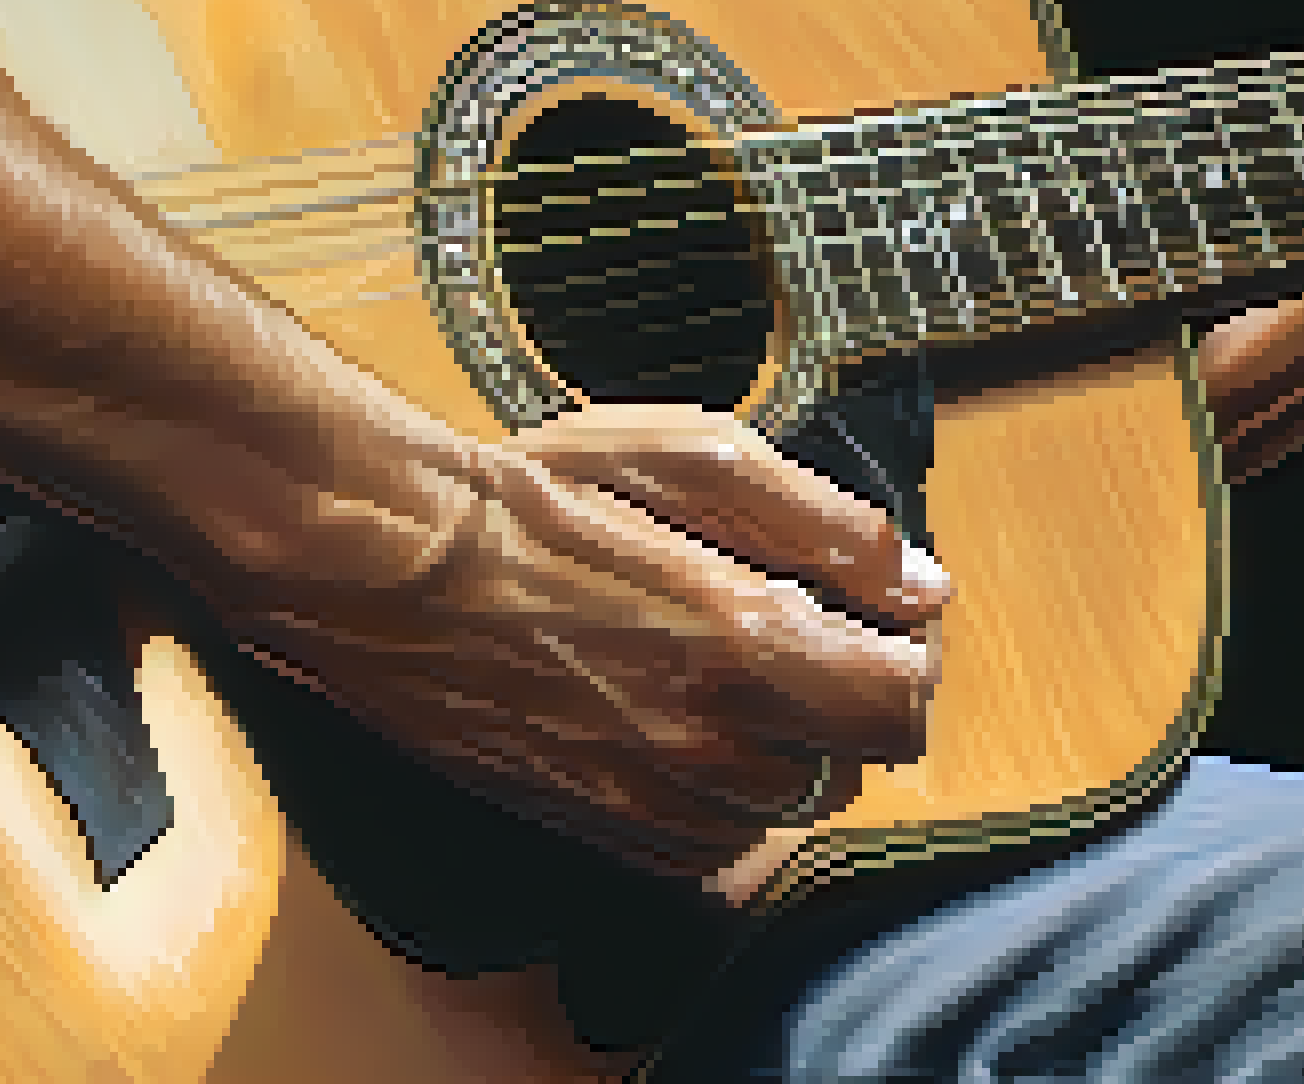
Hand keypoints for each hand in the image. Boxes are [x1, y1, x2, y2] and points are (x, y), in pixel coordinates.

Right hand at [220, 403, 948, 877]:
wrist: (384, 566)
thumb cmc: (528, 497)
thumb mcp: (687, 456)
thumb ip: (823, 522)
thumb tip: (919, 584)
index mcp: (744, 643)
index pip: (903, 707)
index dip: (909, 663)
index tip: (881, 625)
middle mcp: (705, 740)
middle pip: (847, 768)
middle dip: (843, 706)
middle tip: (802, 641)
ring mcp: (645, 795)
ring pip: (774, 811)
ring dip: (779, 754)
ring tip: (731, 681)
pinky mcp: (591, 823)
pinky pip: (699, 846)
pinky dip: (713, 800)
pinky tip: (677, 731)